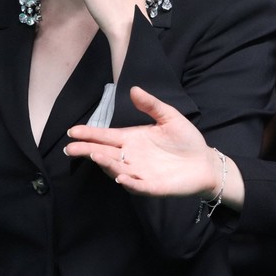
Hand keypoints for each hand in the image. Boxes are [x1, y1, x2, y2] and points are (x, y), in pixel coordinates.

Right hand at [65, 86, 221, 199]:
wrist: (205, 162)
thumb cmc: (186, 140)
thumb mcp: (169, 117)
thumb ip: (151, 104)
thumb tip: (133, 89)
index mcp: (132, 139)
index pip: (106, 136)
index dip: (89, 134)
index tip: (73, 131)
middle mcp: (132, 157)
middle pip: (104, 153)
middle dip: (87, 150)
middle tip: (70, 149)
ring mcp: (140, 173)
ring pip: (117, 169)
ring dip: (106, 164)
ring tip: (95, 155)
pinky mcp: (153, 187)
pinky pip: (138, 186)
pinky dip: (128, 182)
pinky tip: (121, 176)